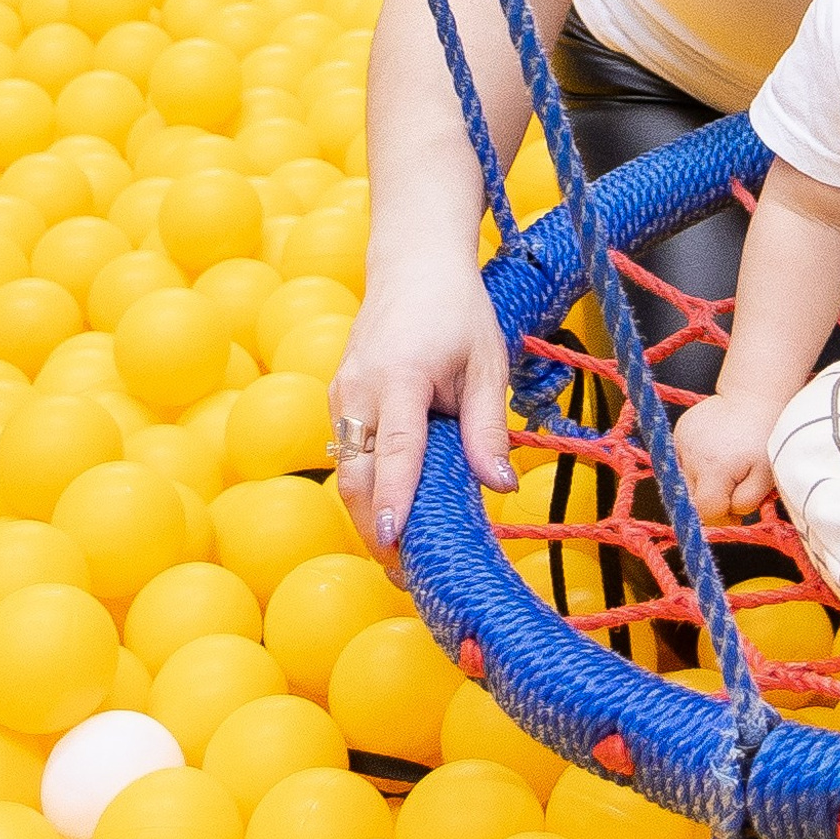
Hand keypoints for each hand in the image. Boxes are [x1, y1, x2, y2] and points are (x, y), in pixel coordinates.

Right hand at [329, 262, 518, 580]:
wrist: (414, 264)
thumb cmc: (457, 311)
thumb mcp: (486, 363)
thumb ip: (486, 426)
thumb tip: (500, 486)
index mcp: (400, 376)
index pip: (395, 448)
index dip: (394, 497)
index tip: (394, 540)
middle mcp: (359, 388)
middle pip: (357, 475)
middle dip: (377, 528)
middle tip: (410, 574)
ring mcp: (341, 394)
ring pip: (347, 471)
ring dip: (369, 515)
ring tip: (405, 557)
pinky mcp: (339, 400)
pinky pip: (348, 454)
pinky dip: (367, 488)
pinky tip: (395, 511)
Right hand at [675, 394, 778, 524]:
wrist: (754, 396)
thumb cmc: (764, 436)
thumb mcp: (766, 476)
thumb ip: (747, 501)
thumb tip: (730, 514)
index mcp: (714, 468)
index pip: (705, 511)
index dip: (722, 516)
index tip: (736, 510)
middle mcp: (692, 455)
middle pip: (692, 498)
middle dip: (711, 501)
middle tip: (733, 489)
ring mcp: (682, 441)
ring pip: (685, 481)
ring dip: (702, 482)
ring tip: (724, 467)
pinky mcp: (679, 431)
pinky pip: (681, 461)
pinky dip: (696, 464)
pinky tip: (714, 454)